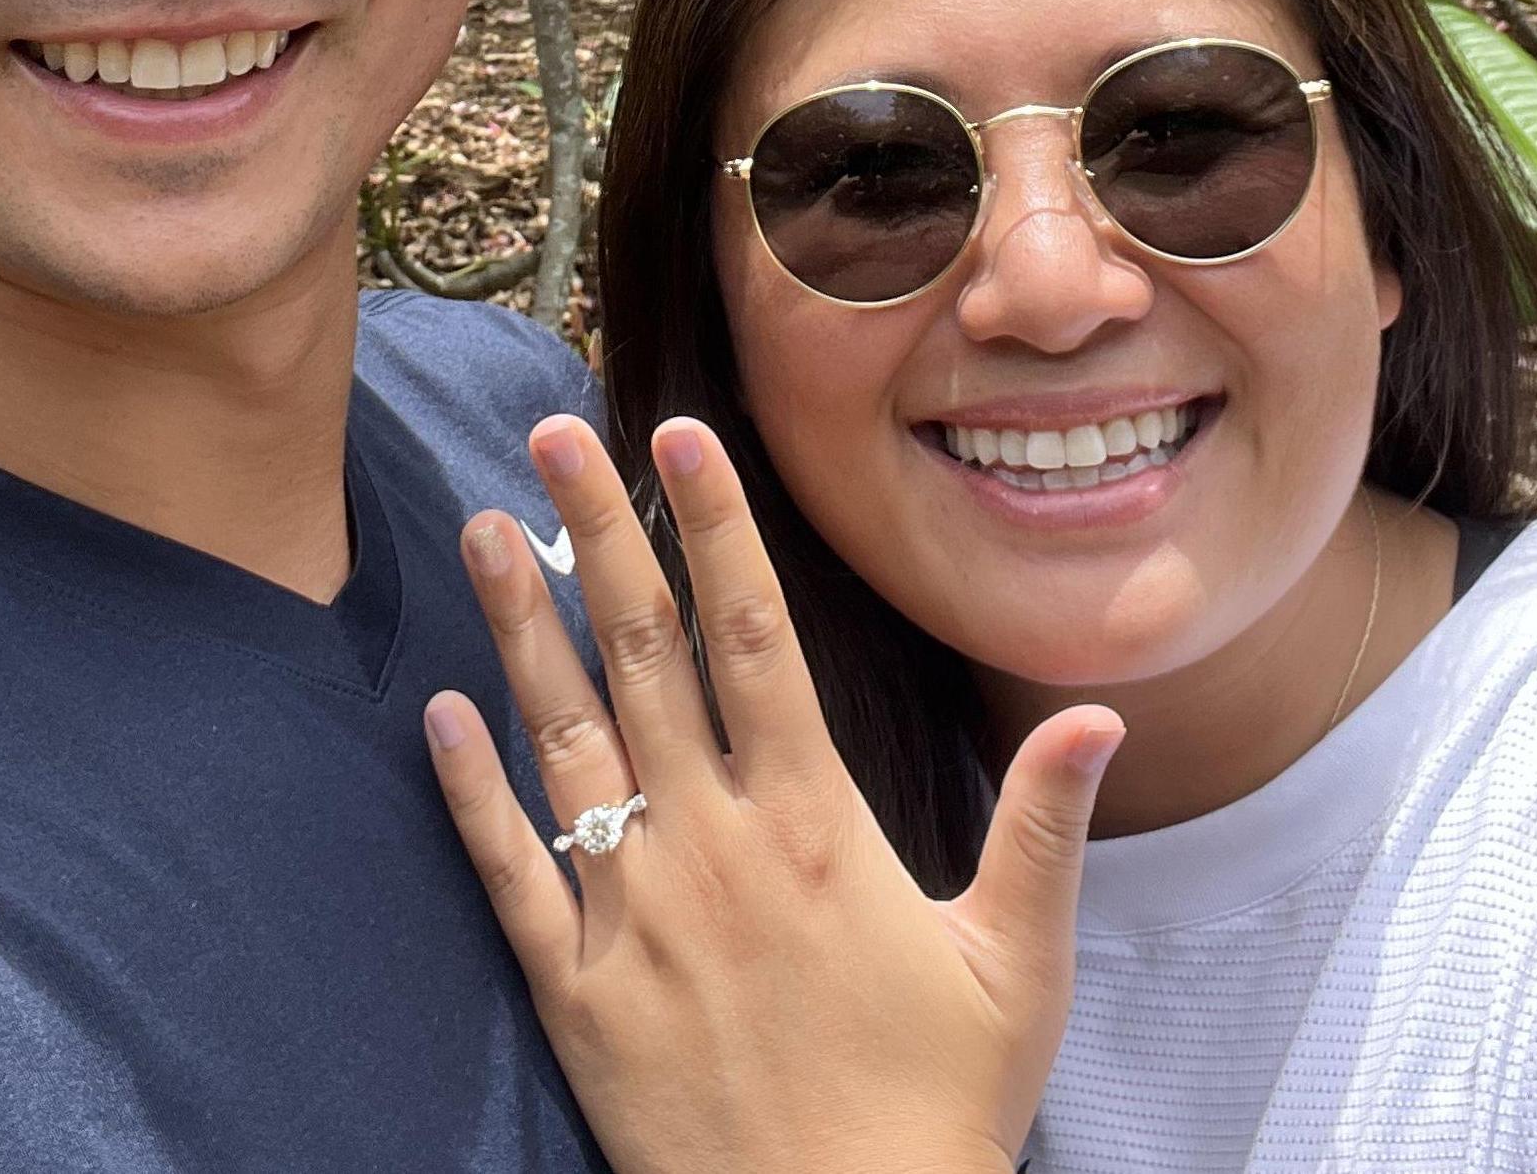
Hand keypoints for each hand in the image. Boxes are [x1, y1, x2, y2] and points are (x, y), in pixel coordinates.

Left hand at [423, 413, 1121, 1173]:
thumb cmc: (938, 1113)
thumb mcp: (1017, 966)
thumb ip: (1043, 826)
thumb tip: (1100, 713)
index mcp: (813, 822)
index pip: (752, 633)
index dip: (714, 525)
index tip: (679, 434)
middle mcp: (712, 844)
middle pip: (642, 652)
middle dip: (597, 530)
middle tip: (552, 431)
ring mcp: (632, 915)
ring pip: (563, 737)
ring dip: (520, 626)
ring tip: (480, 527)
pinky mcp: (576, 993)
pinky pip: (510, 872)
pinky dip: (469, 790)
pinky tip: (437, 713)